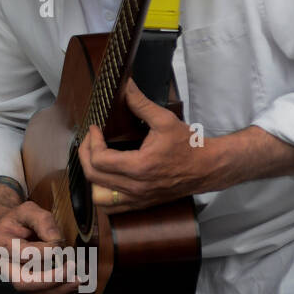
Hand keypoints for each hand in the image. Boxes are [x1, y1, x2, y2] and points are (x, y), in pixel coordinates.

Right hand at [0, 201, 81, 293]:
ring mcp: (14, 276)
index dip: (45, 250)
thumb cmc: (20, 219)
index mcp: (0, 243)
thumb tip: (57, 241)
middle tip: (70, 269)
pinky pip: (42, 293)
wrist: (11, 228)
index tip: (60, 244)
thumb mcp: (29, 210)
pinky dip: (59, 290)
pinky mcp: (27, 283)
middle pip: (22, 282)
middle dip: (49, 279)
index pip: (23, 253)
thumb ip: (43, 221)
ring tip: (77, 279)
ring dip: (58, 288)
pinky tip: (73, 282)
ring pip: (34, 292)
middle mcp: (4, 264)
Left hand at [78, 77, 206, 211]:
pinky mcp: (142, 203)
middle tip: (90, 140)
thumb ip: (141, 103)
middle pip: (93, 177)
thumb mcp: (165, 120)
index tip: (94, 129)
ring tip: (95, 160)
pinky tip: (104, 178)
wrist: (208, 167)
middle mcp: (136, 186)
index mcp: (140, 167)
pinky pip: (112, 207)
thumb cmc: (188, 145)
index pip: (99, 159)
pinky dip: (102, 194)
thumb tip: (126, 86)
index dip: (91, 142)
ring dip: (91, 178)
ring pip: (99, 196)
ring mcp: (138, 198)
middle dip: (85, 155)